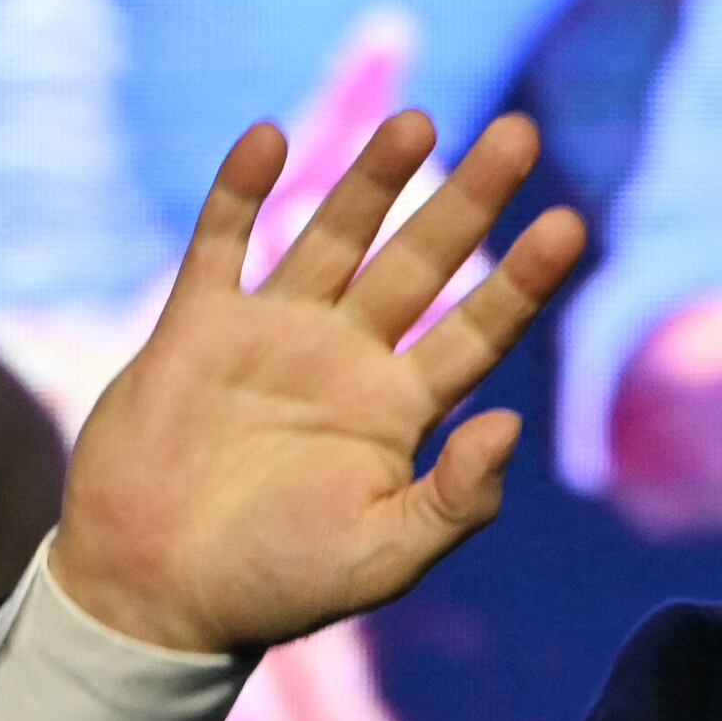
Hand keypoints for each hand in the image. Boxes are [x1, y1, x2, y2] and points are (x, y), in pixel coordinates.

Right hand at [50, 107, 591, 657]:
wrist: (152, 597)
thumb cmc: (274, 587)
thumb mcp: (382, 558)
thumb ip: (454, 500)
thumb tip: (511, 422)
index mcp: (398, 411)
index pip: (478, 329)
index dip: (522, 278)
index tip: (569, 222)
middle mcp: (344, 360)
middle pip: (420, 262)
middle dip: (468, 200)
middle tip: (518, 134)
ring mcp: (269, 336)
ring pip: (331, 238)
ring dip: (371, 180)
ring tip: (418, 123)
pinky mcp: (193, 330)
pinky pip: (221, 245)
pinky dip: (239, 193)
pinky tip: (270, 138)